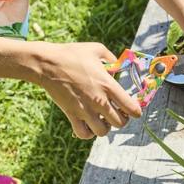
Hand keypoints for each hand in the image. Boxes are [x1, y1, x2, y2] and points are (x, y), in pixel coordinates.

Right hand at [29, 42, 143, 139]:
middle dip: (121, 119)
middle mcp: (98, 100)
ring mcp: (84, 109)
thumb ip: (112, 59)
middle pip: (120, 123)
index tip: (132, 108)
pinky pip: (83, 134)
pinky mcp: (71, 114)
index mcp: (108, 84)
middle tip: (117, 112)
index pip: (131, 108)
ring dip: (105, 127)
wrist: (47, 63)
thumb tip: (119, 66)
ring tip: (102, 119)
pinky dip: (88, 133)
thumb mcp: (97, 49)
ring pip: (103, 132)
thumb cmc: (72, 54)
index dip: (135, 111)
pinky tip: (88, 123)